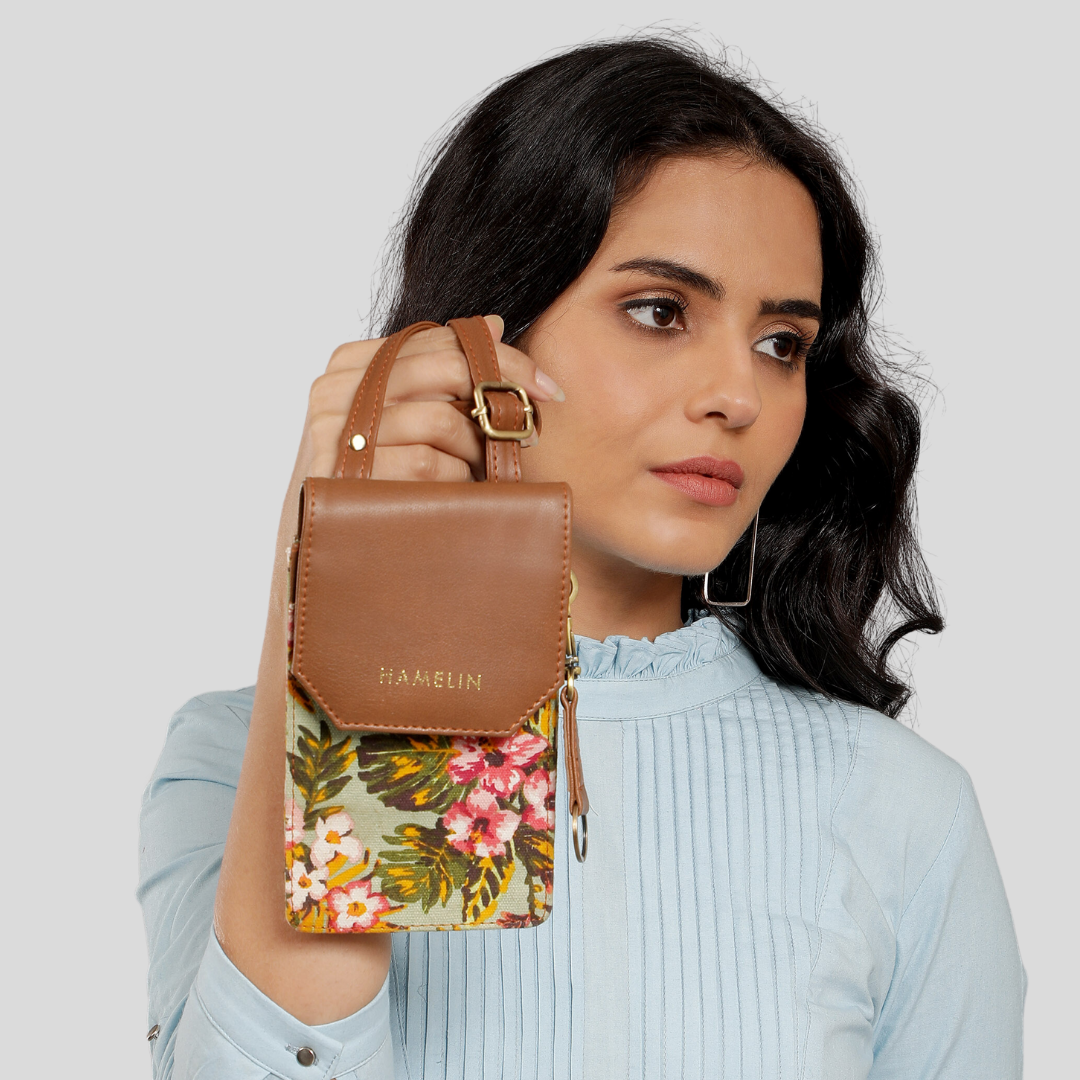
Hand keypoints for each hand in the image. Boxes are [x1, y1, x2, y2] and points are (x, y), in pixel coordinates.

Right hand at [297, 315, 563, 484]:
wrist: (324, 541)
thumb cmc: (372, 474)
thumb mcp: (405, 417)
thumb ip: (439, 371)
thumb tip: (495, 324)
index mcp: (350, 362)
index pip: (439, 339)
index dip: (501, 359)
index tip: (545, 388)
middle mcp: (335, 388)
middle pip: (444, 369)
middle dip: (500, 397)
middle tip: (530, 429)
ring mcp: (334, 431)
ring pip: (441, 419)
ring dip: (475, 450)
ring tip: (479, 471)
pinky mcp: (344, 474)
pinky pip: (427, 463)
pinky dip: (454, 478)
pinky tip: (453, 491)